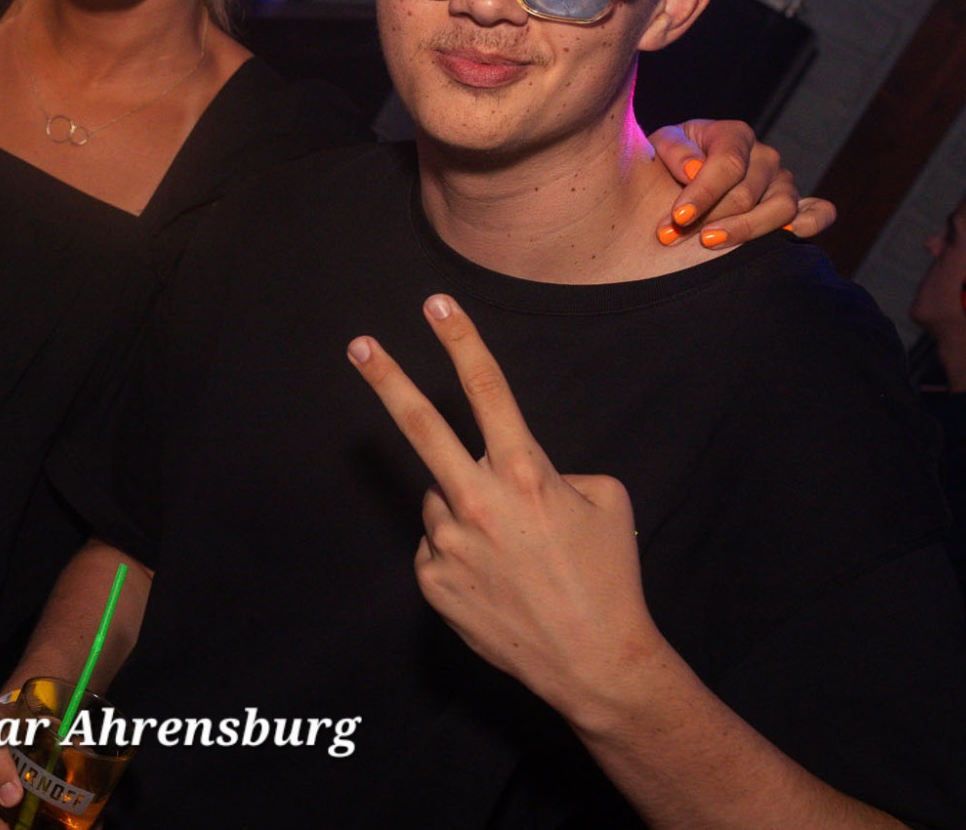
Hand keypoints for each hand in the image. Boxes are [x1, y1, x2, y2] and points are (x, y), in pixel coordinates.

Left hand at [348, 296, 667, 725]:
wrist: (594, 662)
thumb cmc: (607, 576)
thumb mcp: (605, 502)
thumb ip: (551, 469)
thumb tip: (509, 469)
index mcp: (525, 473)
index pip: (488, 390)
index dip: (460, 341)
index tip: (434, 303)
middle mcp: (480, 501)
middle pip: (421, 427)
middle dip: (386, 379)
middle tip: (358, 345)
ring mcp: (450, 543)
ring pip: (442, 500)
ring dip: (467, 510)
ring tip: (513, 554)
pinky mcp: (432, 580)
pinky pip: (438, 546)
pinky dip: (462, 554)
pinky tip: (496, 582)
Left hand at [647, 120, 835, 247]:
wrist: (678, 178)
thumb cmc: (669, 160)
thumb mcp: (661, 145)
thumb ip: (673, 151)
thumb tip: (693, 169)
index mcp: (734, 135)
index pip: (728, 164)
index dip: (703, 193)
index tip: (678, 216)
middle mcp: (765, 157)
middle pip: (747, 193)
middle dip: (708, 218)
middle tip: (671, 237)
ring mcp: (783, 181)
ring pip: (780, 208)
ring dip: (745, 230)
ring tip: (710, 243)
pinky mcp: (797, 205)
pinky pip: (819, 213)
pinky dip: (812, 224)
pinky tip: (789, 237)